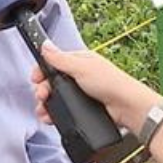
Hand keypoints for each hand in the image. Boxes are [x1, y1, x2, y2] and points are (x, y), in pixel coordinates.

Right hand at [30, 42, 159, 135]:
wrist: (127, 107)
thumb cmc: (110, 83)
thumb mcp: (82, 68)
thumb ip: (61, 58)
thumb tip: (45, 45)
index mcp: (80, 61)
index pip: (54, 63)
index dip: (42, 71)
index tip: (35, 79)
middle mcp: (80, 75)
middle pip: (52, 81)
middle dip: (43, 90)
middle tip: (41, 97)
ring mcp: (81, 92)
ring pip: (57, 97)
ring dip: (47, 104)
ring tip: (44, 111)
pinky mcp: (83, 107)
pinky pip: (64, 109)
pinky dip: (55, 113)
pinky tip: (51, 118)